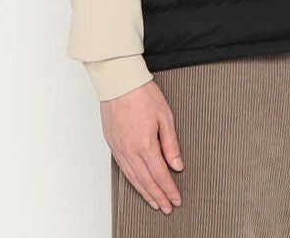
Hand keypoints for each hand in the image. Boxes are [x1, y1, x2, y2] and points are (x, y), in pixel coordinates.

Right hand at [100, 80, 183, 213]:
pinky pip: (123, 169)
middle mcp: (129, 150)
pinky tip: (138, 185)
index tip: (176, 199)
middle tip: (167, 208)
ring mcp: (119, 148)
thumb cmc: (142, 93)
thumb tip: (177, 165)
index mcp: (145, 144)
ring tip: (154, 202)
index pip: (160, 174)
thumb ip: (171, 143)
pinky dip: (132, 181)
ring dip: (145, 192)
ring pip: (133, 178)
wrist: (119, 82)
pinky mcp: (112, 144)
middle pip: (146, 181)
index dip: (169, 189)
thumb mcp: (165, 116)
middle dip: (158, 196)